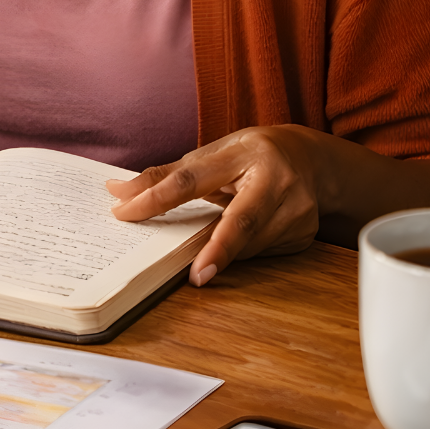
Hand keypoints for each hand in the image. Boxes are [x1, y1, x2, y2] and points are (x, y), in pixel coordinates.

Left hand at [104, 125, 339, 286]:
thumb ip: (167, 175)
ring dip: (223, 252)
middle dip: (219, 248)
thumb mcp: (212, 155)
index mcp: (243, 152)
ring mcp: (297, 209)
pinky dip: (242, 252)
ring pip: (250, 244)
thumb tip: (117, 192)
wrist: (312, 161)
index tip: (124, 213)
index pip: (191, 178)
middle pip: (242, 220)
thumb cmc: (249, 156)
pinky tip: (244, 240)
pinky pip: (262, 253)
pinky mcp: (305, 234)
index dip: (156, 197)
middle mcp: (276, 179)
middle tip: (196, 276)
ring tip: (210, 250)